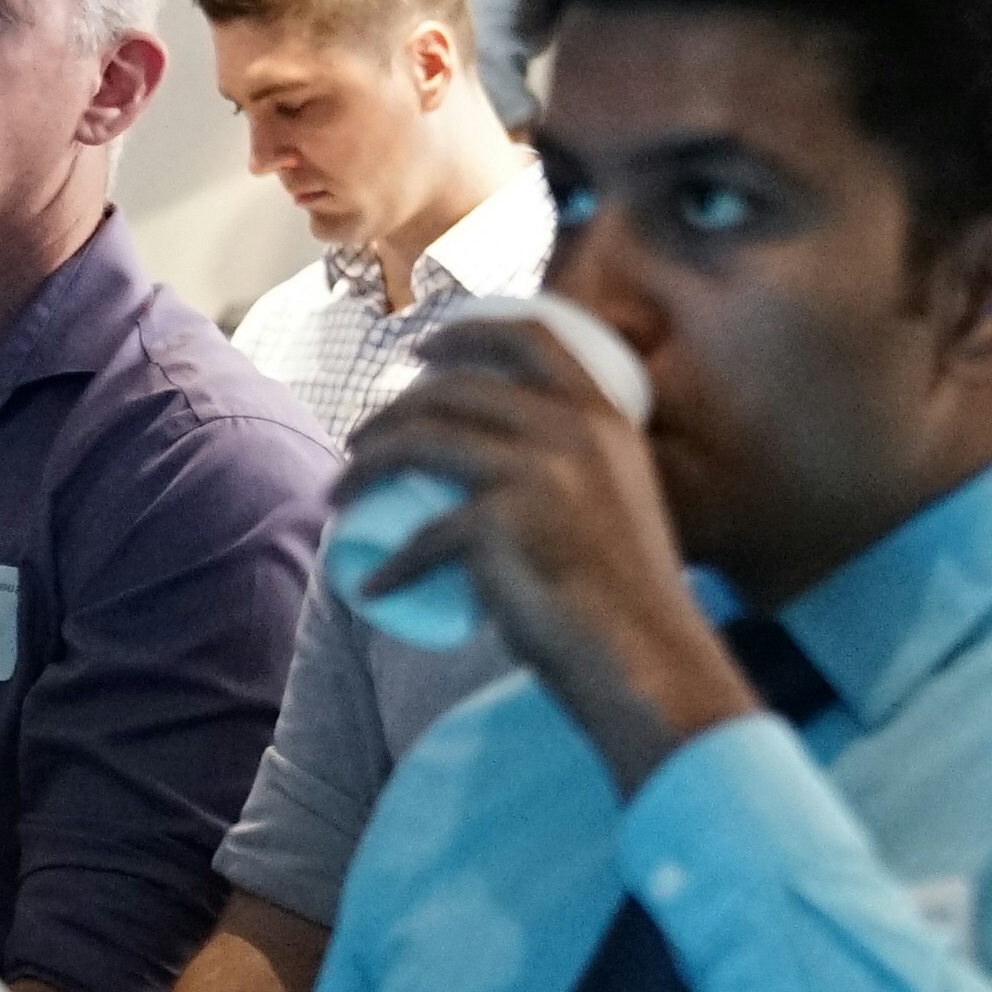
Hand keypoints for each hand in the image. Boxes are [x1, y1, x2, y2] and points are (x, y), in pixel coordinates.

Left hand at [334, 332, 744, 788]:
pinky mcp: (500, 521)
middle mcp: (572, 429)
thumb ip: (577, 470)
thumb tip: (500, 475)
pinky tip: (374, 585)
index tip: (421, 349)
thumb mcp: (615, 501)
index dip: (468, 332)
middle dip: (392, 409)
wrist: (648, 658)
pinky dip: (391, 563)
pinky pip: (422, 534)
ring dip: (367, 467)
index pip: (532, 336)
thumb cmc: (632, 597)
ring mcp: (536, 470)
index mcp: (604, 417)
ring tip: (342, 494)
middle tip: (359, 440)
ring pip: (422, 440)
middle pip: (456, 388)